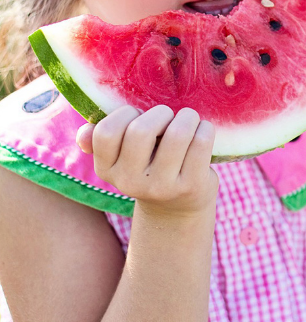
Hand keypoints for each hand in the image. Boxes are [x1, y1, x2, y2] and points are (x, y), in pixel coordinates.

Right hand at [75, 105, 218, 217]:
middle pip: (141, 131)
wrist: (178, 208)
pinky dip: (205, 129)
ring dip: (187, 117)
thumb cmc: (149, 168)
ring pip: (177, 134)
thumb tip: (84, 134)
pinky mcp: (191, 186)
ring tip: (189, 120)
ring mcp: (162, 187)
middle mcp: (131, 182)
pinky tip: (203, 131)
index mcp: (107, 170)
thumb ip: (101, 141)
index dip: (125, 114)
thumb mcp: (122, 159)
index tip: (139, 116)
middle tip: (169, 117)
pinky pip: (201, 143)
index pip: (106, 132)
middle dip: (160, 113)